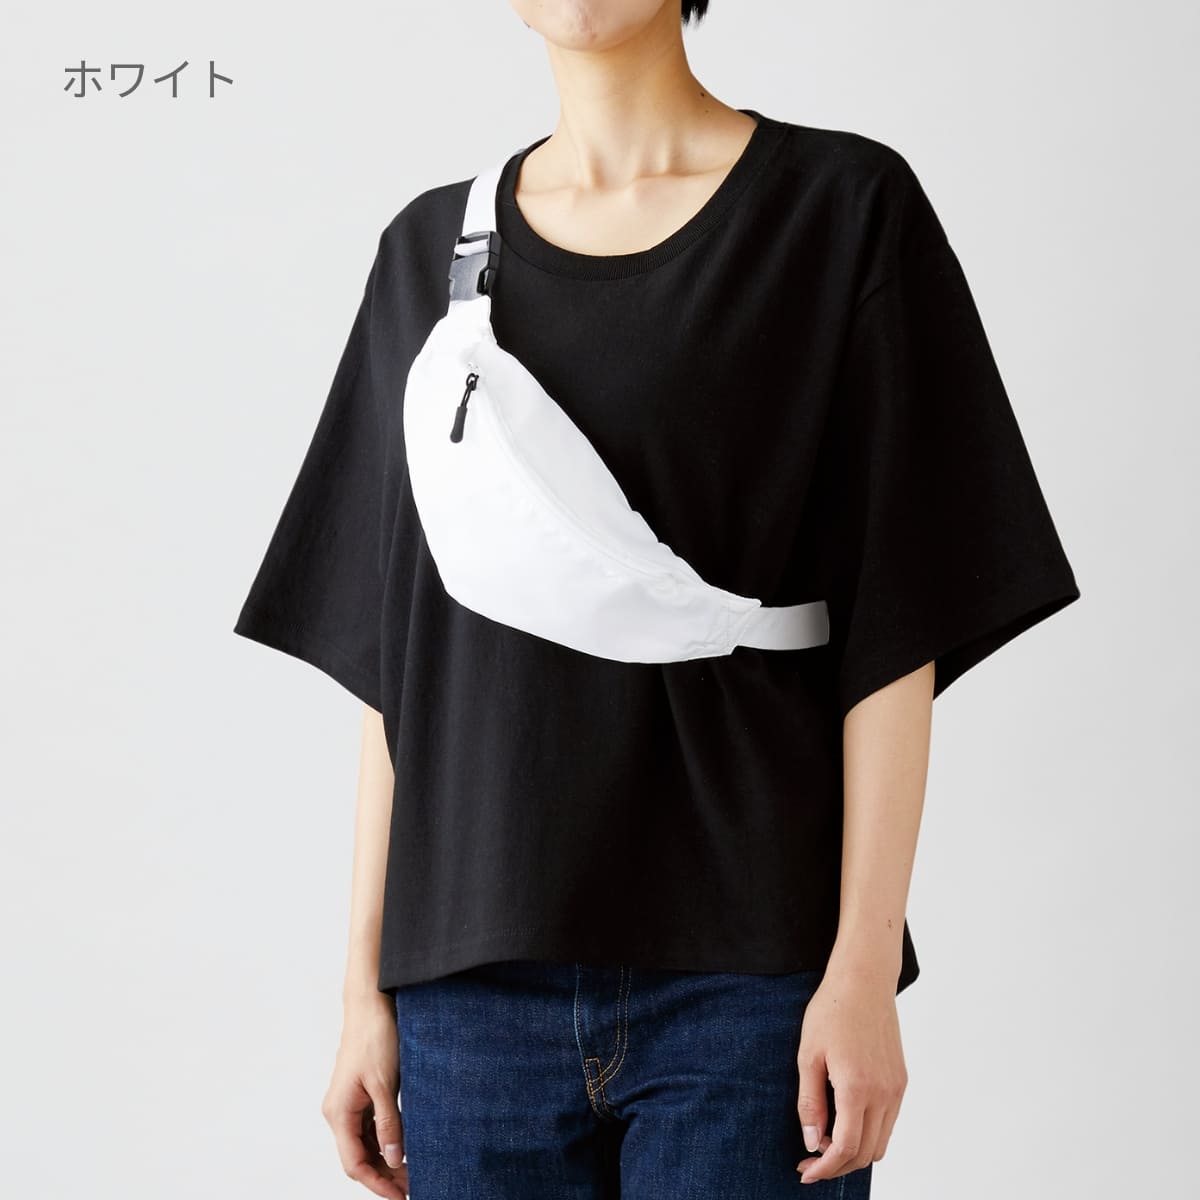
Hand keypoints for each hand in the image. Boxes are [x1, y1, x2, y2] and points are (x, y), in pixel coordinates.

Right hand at [321, 991, 409, 1198]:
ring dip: (386, 1158)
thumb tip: (394, 1158)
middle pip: (359, 1156)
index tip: (401, 1197)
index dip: (378, 1183)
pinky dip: (386, 1139)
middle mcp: (339, 1111)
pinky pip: (370, 1126)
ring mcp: (349, 1102)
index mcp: (339, 1112)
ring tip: (414, 1171)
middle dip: (384, 1174)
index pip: (354, 1163)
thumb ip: (389, 1123)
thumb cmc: (375, 1036)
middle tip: (414, 1186)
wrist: (370, 1002)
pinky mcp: (360, 1092)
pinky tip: (404, 1145)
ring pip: (365, 1143)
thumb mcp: (385, 1083)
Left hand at [793, 963, 907, 1183]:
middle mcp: (883, 1093)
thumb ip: (810, 1101)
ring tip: (825, 1141)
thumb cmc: (832, 1011)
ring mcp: (896, 1088)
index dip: (824, 1168)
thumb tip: (812, 1141)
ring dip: (854, 1152)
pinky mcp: (901, 1081)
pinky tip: (845, 1121)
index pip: (844, 1148)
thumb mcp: (808, 1054)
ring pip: (880, 1142)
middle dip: (837, 1165)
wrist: (864, 981)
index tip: (805, 1173)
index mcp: (857, 1088)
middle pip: (865, 1153)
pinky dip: (868, 1133)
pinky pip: (888, 1123)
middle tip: (809, 1160)